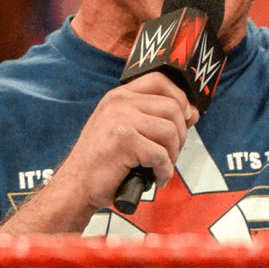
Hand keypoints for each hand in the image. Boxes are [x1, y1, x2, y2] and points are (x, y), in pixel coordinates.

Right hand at [52, 72, 199, 210]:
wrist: (75, 187)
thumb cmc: (104, 162)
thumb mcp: (127, 130)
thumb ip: (156, 117)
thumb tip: (192, 112)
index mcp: (119, 95)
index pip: (160, 80)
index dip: (180, 98)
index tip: (185, 118)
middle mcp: (119, 102)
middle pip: (173, 107)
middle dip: (181, 134)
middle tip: (171, 153)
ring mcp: (120, 119)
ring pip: (170, 130)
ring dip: (173, 154)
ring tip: (162, 166)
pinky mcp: (123, 141)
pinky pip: (161, 155)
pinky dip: (165, 171)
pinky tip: (157, 178)